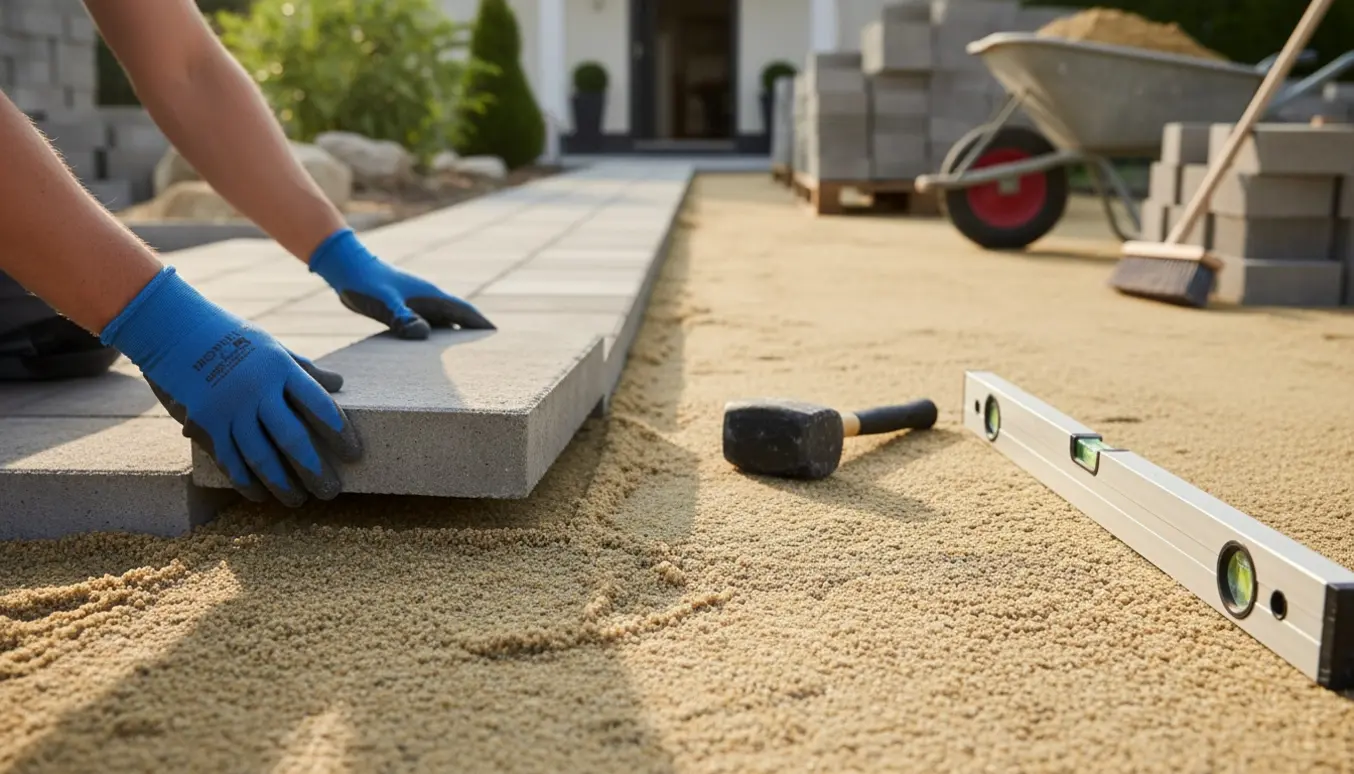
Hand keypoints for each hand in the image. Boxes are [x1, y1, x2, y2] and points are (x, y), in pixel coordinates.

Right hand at [100, 267, 362, 506]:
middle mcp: (257, 390)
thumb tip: (339, 383)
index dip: (341, 433)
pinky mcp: (204, 423)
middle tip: (332, 492)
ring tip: (299, 500)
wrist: (172, 329)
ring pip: (261, 458)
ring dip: (282, 485)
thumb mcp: (272, 346)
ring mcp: (229, 409)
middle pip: (293, 439)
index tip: (355, 454)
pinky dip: (246, 482)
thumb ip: (304, 368)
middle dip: (315, 470)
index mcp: (281, 368)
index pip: (320, 405)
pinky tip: (260, 495)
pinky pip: (229, 461)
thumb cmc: (230, 337)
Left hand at [307, 227, 494, 338]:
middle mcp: (427, 299)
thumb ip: (402, 317)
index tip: (496, 333)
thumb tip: (423, 334)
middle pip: (457, 317)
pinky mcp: (404, 308)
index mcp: (430, 296)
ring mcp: (416, 302)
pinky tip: (432, 348)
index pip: (463, 310)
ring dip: (454, 334)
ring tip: (466, 354)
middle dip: (473, 330)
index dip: (479, 322)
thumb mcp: (384, 302)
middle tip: (489, 349)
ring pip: (442, 321)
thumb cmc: (365, 282)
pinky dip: (435, 335)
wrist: (346, 267)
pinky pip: (427, 323)